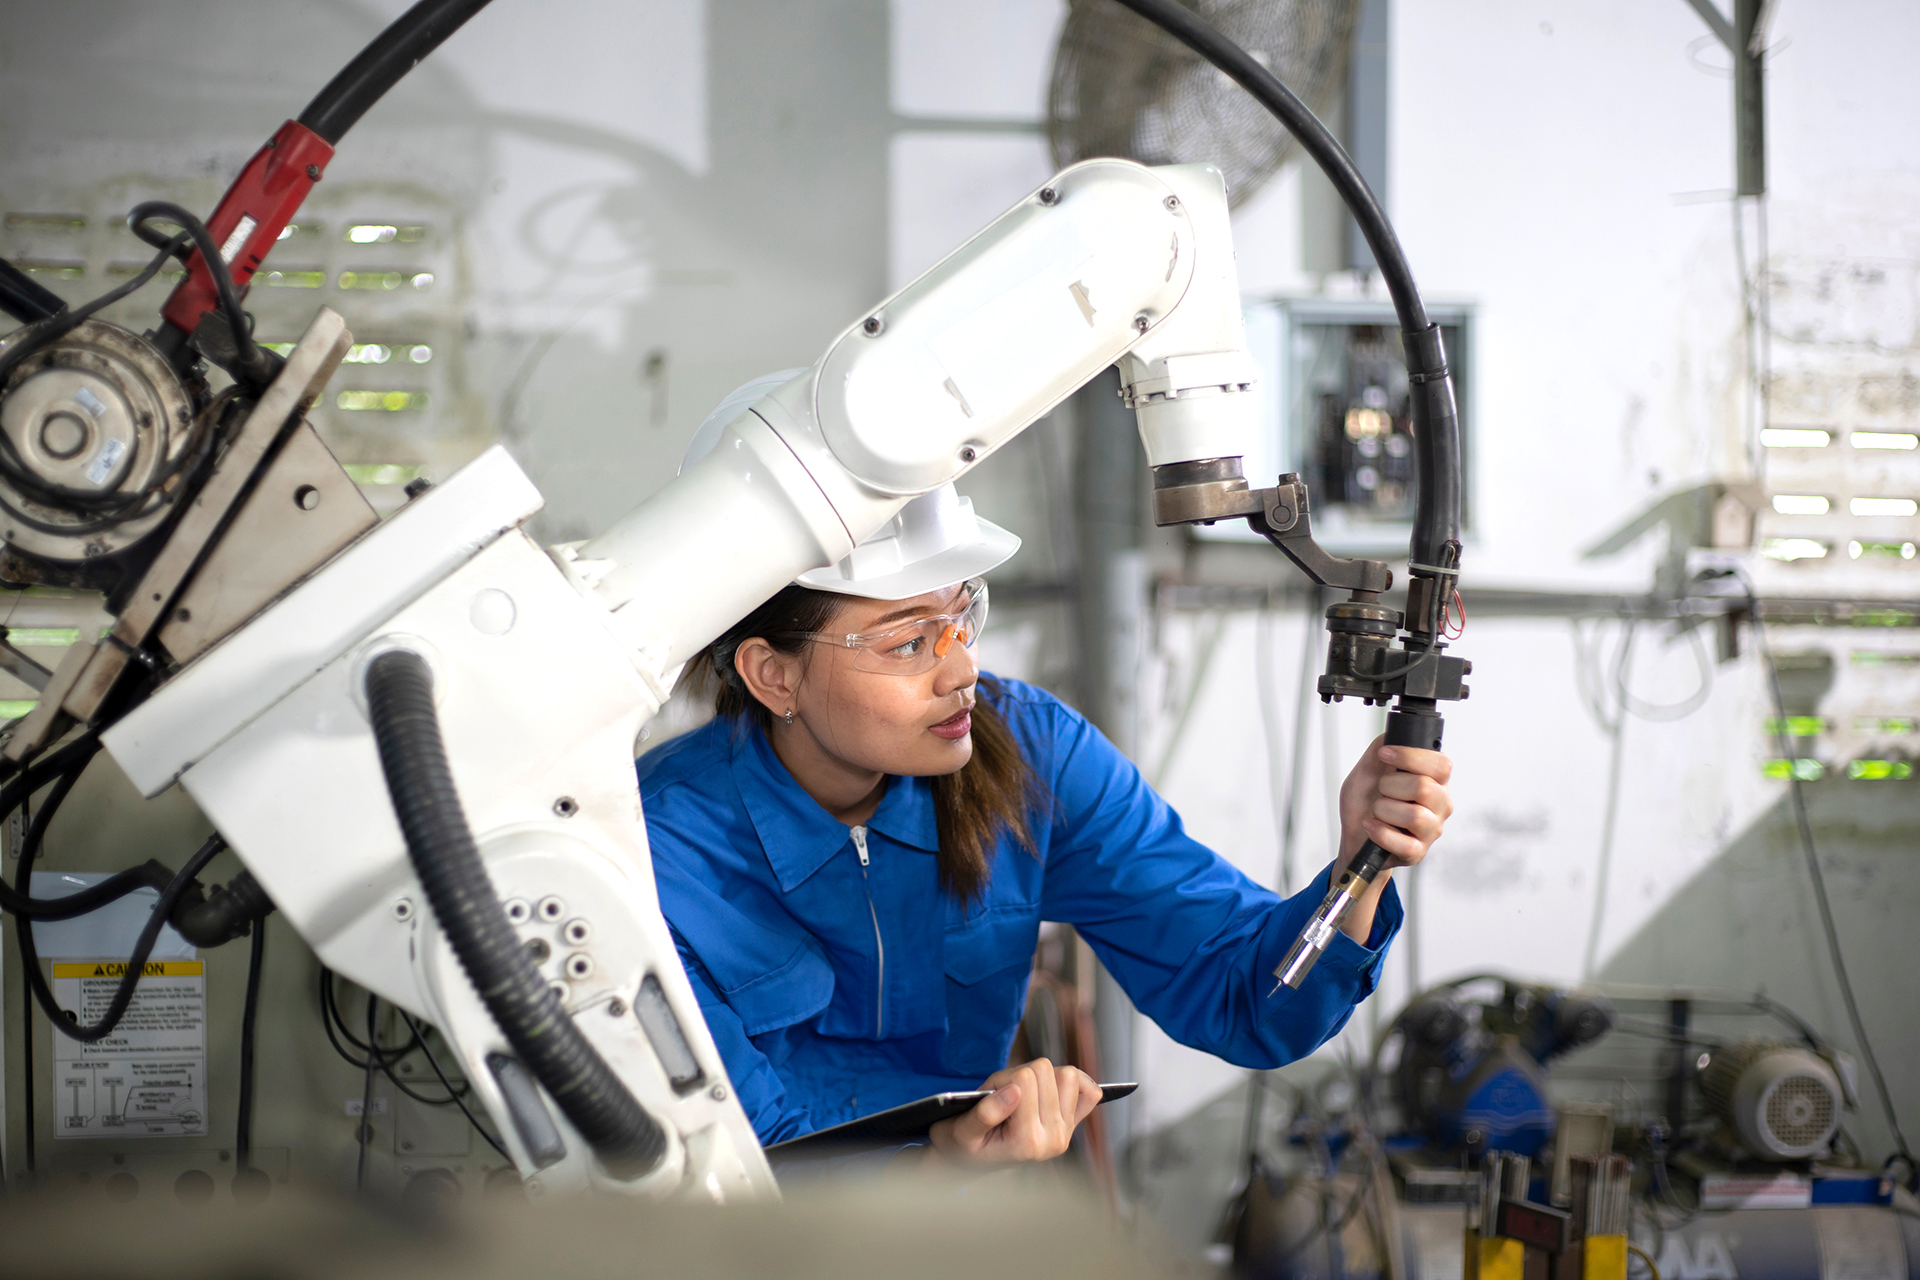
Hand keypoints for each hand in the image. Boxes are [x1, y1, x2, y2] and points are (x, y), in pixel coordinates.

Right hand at [926, 1058, 1098, 1167]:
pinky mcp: (1072, 1126)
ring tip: (1022, 1096)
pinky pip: (1089, 1090)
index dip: (1000, 1079)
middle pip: (1045, 1071)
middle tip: (1003, 1096)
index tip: (988, 1098)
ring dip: (1042, 1077)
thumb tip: (1014, 1092)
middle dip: (1018, 1075)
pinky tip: (1051, 1092)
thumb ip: (985, 1113)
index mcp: (1026, 1141)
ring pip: (1067, 1074)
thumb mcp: (960, 1131)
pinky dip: (1071, 1083)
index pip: (1023, 1079)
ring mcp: (1065, 1133)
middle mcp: (1052, 1139)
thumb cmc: (962, 1144)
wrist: (970, 1162)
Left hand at [1338, 734, 1453, 870]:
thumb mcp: (1368, 768)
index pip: (1441, 764)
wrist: (1354, 833)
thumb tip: (1393, 735)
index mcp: (1434, 780)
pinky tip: (1371, 826)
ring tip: (1377, 811)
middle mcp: (1439, 804)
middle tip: (1380, 791)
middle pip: (1424, 787)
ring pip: (1415, 816)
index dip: (1410, 757)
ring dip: (1384, 810)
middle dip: (1389, 785)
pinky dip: (1380, 832)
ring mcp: (1431, 830)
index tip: (1385, 755)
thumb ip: (1380, 749)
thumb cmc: (1366, 801)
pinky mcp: (1418, 852)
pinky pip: (1404, 843)